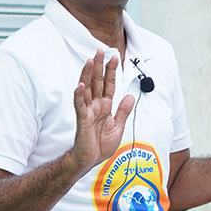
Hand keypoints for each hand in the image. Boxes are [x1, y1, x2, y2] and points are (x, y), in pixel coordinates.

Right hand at [72, 50, 134, 172]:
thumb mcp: (118, 127)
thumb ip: (123, 111)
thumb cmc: (100, 145)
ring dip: (88, 75)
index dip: (111, 71)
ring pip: (87, 89)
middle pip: (97, 82)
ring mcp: (87, 111)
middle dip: (99, 66)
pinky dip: (79, 95)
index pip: (109, 85)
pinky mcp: (82, 120)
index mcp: (105, 106)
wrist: (90, 160)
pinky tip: (80, 85)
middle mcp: (95, 105)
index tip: (114, 57)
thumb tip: (130, 96)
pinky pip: (79, 106)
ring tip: (90, 61)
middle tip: (100, 50)